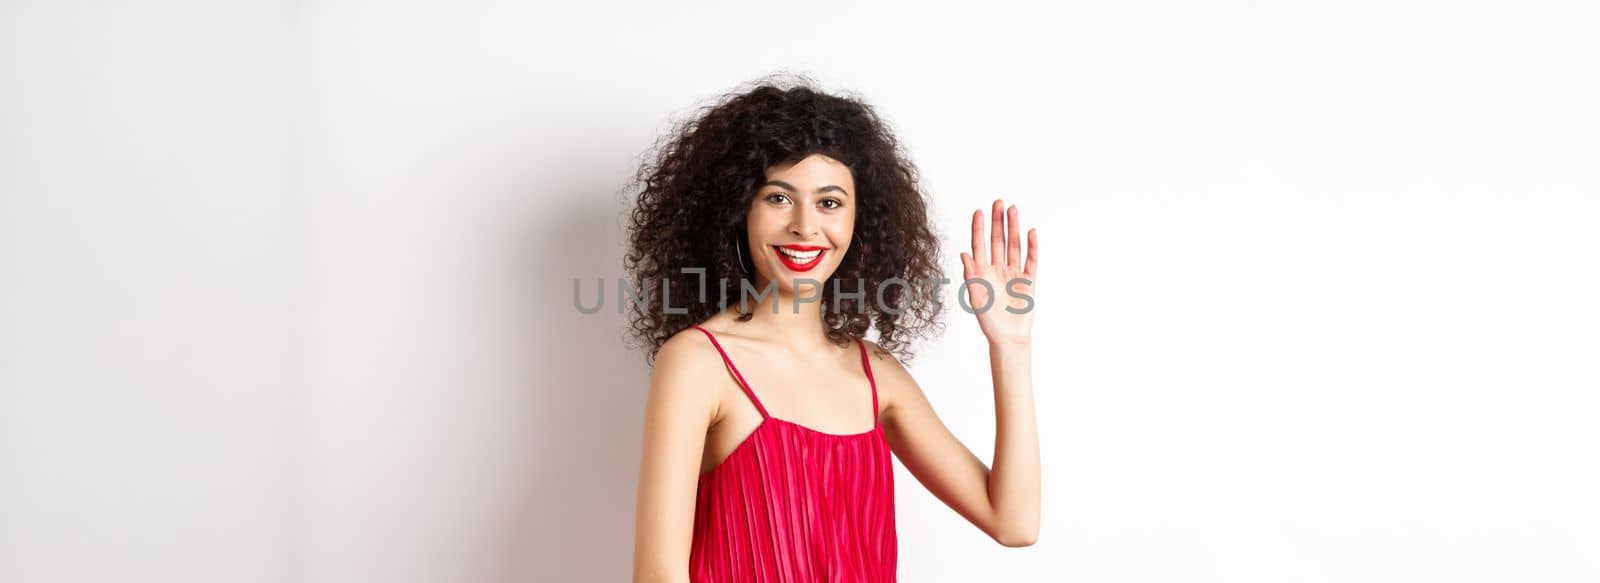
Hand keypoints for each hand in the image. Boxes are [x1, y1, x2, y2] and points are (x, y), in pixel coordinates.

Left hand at [959, 199, 1038, 345]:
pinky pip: (1031, 260)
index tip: (979, 211)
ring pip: (1014, 246)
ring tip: (1013, 210)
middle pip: (998, 240)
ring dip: (1014, 228)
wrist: (1008, 338)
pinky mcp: (1028, 280)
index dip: (979, 228)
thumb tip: (964, 253)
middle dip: (998, 221)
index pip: (980, 244)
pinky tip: (1031, 232)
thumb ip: (971, 275)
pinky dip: (1032, 246)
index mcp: (982, 272)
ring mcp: (1013, 273)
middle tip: (999, 202)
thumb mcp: (976, 298)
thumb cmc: (989, 322)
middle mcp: (997, 269)